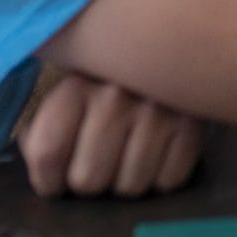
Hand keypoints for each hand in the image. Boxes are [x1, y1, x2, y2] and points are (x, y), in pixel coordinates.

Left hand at [17, 70, 202, 197]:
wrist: (170, 48)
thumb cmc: (107, 83)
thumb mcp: (67, 95)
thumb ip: (44, 131)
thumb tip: (45, 175)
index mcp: (76, 85)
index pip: (47, 154)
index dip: (47, 180)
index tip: (56, 179)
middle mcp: (117, 96)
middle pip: (88, 180)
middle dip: (89, 181)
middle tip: (99, 162)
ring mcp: (159, 111)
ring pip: (130, 188)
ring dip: (126, 180)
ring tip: (128, 156)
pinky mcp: (192, 125)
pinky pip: (169, 181)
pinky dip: (162, 177)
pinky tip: (158, 152)